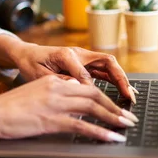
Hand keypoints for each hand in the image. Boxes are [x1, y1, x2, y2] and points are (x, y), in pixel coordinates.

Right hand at [0, 75, 138, 141]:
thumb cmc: (10, 106)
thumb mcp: (35, 91)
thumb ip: (55, 92)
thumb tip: (74, 97)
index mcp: (54, 80)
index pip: (86, 86)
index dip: (104, 96)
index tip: (115, 106)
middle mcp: (57, 88)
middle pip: (94, 95)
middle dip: (114, 106)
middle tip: (128, 117)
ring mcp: (55, 104)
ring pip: (92, 108)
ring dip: (113, 118)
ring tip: (126, 126)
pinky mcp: (51, 120)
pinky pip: (81, 126)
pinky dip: (99, 132)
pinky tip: (110, 138)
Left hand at [7, 41, 134, 102]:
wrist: (26, 54)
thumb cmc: (30, 64)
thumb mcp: (39, 75)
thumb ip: (58, 80)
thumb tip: (76, 87)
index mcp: (66, 55)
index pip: (85, 73)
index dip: (90, 89)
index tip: (94, 104)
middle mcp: (78, 53)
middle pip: (106, 62)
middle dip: (120, 79)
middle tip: (129, 96)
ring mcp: (83, 57)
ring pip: (108, 66)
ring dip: (121, 79)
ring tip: (130, 96)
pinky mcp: (84, 63)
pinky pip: (103, 70)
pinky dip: (114, 79)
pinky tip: (122, 91)